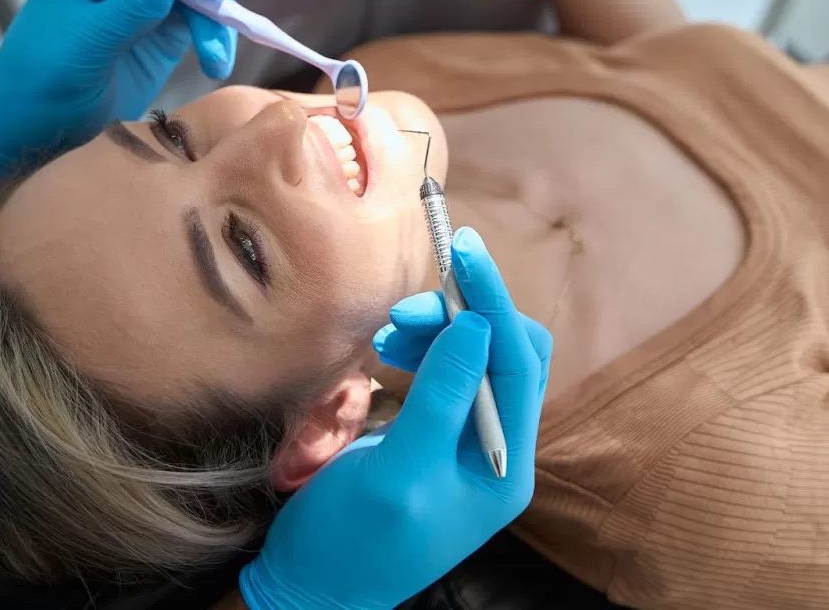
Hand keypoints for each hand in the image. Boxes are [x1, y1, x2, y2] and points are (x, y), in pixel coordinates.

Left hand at [0, 0, 235, 184]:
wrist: (32, 131)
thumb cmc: (40, 81)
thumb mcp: (82, 44)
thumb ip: (127, 10)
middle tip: (226, 23)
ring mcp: (143, 8)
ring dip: (215, 24)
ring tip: (216, 63)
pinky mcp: (160, 38)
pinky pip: (198, 27)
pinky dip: (213, 42)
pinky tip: (216, 66)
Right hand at [239, 229, 551, 609]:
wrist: (309, 587)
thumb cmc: (352, 542)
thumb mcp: (399, 471)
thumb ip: (441, 398)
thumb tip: (478, 324)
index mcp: (505, 466)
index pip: (519, 364)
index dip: (494, 303)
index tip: (462, 252)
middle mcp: (496, 450)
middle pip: (506, 355)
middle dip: (464, 318)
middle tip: (406, 310)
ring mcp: (464, 442)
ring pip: (474, 358)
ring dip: (437, 332)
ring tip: (388, 335)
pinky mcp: (432, 436)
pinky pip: (444, 373)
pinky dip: (421, 350)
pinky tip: (388, 350)